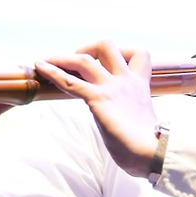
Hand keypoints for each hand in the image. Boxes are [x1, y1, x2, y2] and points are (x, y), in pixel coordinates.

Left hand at [35, 41, 158, 177]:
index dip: (121, 52)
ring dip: (62, 58)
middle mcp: (125, 80)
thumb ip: (132, 110)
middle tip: (76, 63)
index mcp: (139, 84)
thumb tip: (129, 124)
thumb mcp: (143, 117)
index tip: (109, 62)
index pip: (137, 53)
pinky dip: (52, 73)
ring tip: (47, 62)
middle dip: (87, 49)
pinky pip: (70, 81)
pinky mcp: (98, 99)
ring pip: (83, 59)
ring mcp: (111, 88)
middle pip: (106, 45)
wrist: (155, 151)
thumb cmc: (150, 143)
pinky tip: (40, 68)